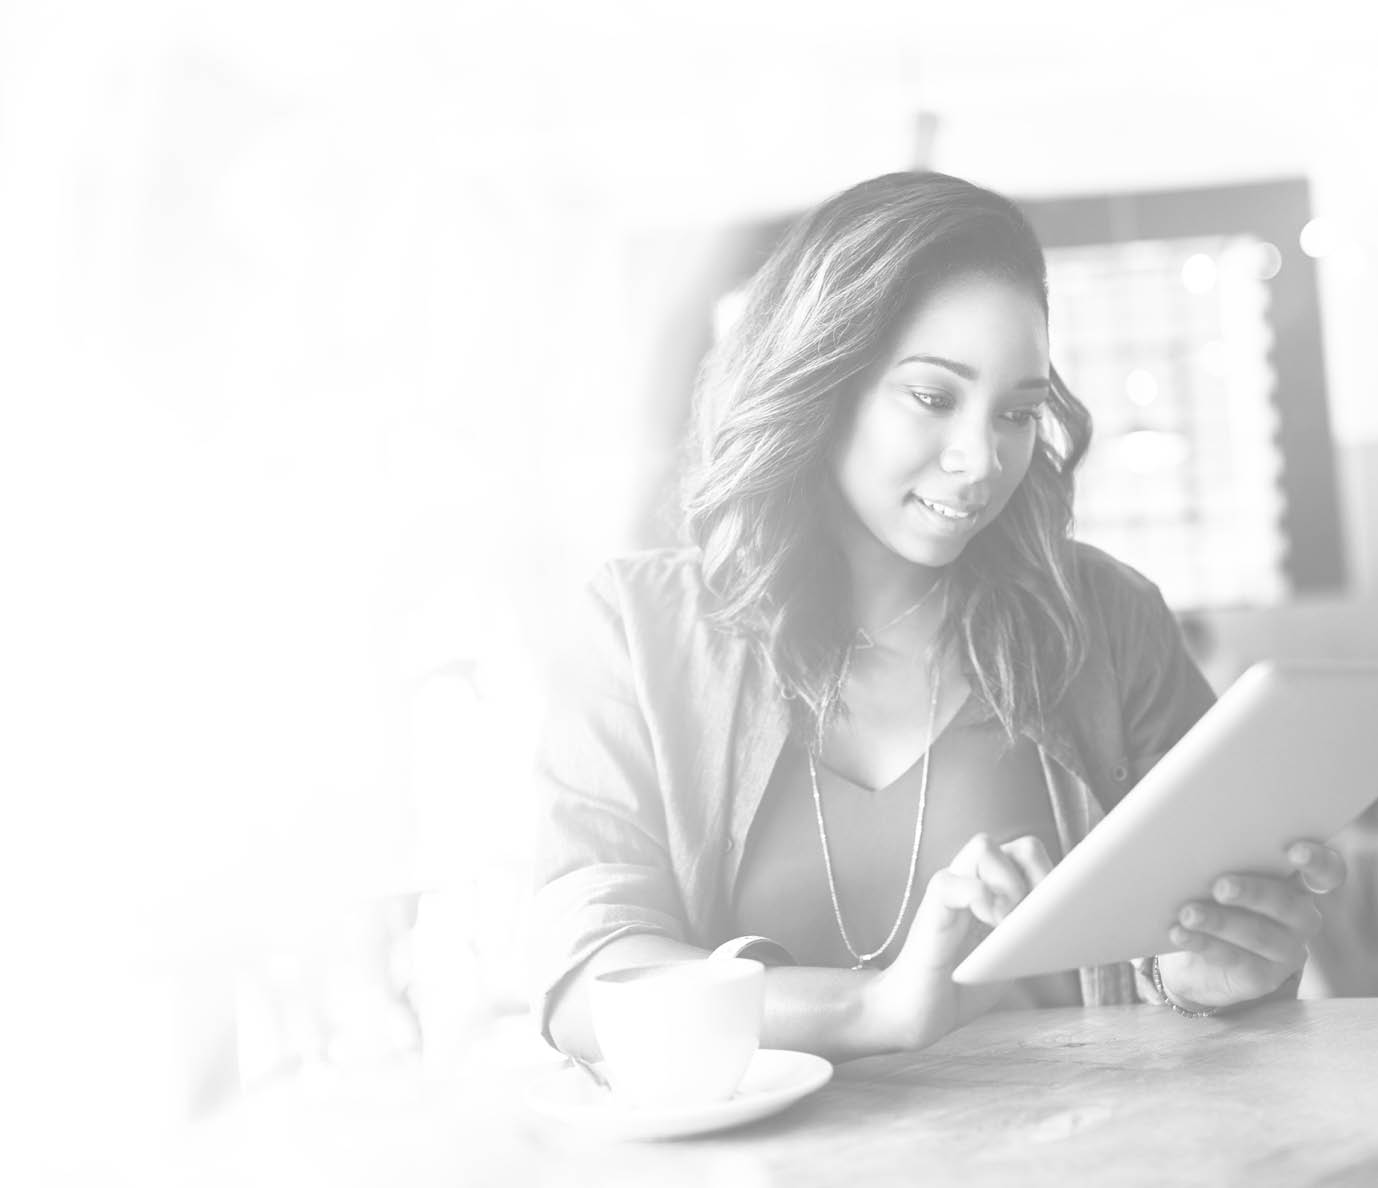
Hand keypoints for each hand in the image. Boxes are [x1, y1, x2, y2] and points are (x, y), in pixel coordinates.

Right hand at [866, 832, 1051, 1049]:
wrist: (917, 1011)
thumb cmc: (963, 983)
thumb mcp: (1011, 955)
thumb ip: (1031, 931)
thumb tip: (1075, 919)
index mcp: (997, 887)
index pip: (1036, 857)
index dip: (1057, 879)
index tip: (1062, 914)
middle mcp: (974, 878)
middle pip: (1022, 846)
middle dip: (1042, 878)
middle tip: (1036, 917)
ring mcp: (951, 887)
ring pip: (984, 846)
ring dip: (1010, 884)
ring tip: (1009, 923)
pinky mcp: (932, 906)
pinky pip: (956, 881)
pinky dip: (981, 898)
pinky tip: (990, 924)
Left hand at [1155, 840, 1345, 1010]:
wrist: (1193, 960)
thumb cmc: (1209, 900)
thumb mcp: (1217, 877)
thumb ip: (1221, 861)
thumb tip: (1189, 840)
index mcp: (1296, 884)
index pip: (1326, 871)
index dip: (1317, 860)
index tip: (1294, 851)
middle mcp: (1301, 917)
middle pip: (1286, 903)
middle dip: (1252, 892)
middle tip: (1220, 887)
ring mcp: (1287, 951)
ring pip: (1258, 934)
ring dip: (1220, 921)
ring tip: (1188, 913)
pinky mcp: (1263, 978)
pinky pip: (1235, 959)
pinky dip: (1204, 943)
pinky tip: (1180, 933)